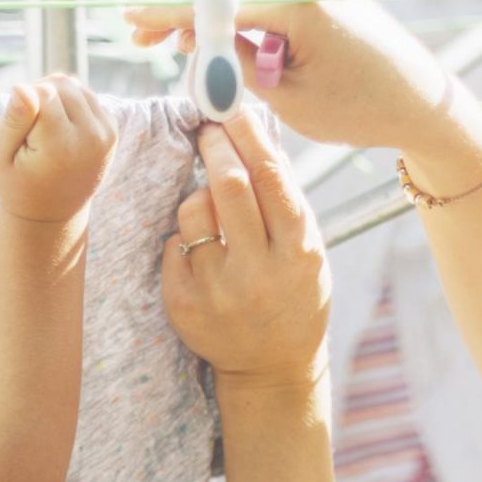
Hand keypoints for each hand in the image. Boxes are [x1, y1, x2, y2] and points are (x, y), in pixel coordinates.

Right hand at [0, 74, 117, 224]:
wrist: (52, 213)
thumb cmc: (18, 183)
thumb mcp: (0, 156)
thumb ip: (12, 121)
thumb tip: (23, 86)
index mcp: (61, 146)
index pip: (43, 92)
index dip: (24, 103)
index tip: (20, 130)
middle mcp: (90, 138)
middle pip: (61, 83)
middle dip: (40, 93)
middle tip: (28, 125)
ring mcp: (106, 133)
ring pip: (76, 86)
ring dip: (55, 96)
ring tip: (42, 126)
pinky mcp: (112, 129)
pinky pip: (87, 96)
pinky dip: (70, 104)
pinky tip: (59, 129)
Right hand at [128, 0, 476, 154]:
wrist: (422, 101)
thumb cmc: (361, 110)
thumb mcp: (289, 101)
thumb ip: (238, 67)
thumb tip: (197, 46)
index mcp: (301, 3)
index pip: (216, 2)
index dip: (166, 13)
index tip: (130, 21)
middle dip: (177, 5)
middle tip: (143, 35)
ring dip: (204, 3)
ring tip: (176, 40)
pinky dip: (234, 0)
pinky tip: (215, 28)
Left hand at [161, 115, 329, 389]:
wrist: (273, 369)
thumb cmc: (293, 296)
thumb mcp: (308, 252)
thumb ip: (287, 202)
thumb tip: (258, 137)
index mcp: (299, 251)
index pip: (270, 177)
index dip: (247, 136)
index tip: (232, 112)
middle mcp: (259, 270)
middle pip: (228, 185)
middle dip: (215, 147)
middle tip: (208, 131)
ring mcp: (218, 289)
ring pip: (194, 211)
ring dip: (198, 198)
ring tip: (212, 212)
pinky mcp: (184, 304)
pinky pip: (173, 245)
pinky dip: (184, 238)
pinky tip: (201, 255)